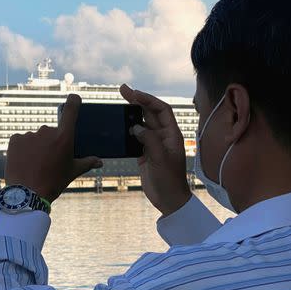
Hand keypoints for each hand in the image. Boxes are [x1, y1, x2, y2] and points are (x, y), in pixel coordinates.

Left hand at [4, 94, 101, 201]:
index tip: (73, 98)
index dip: (73, 101)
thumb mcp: (72, 172)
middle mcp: (47, 131)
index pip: (71, 109)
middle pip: (51, 131)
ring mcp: (30, 135)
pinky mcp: (15, 139)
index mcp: (64, 136)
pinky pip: (21, 140)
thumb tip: (100, 162)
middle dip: (51, 143)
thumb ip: (87, 163)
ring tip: (35, 165)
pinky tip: (24, 162)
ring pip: (35, 138)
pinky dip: (22, 149)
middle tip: (49, 160)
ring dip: (36, 147)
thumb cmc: (53, 182)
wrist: (27, 195)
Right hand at [120, 84, 189, 215]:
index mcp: (172, 135)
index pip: (161, 110)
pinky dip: (127, 130)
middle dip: (137, 101)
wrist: (169, 200)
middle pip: (150, 113)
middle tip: (122, 90)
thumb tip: (136, 127)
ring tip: (119, 103)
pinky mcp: (145, 154)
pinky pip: (135, 137)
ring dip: (131, 114)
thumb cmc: (170, 180)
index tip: (134, 93)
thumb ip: (149, 140)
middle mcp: (163, 136)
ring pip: (142, 123)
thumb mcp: (161, 159)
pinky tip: (119, 126)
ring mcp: (153, 145)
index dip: (148, 99)